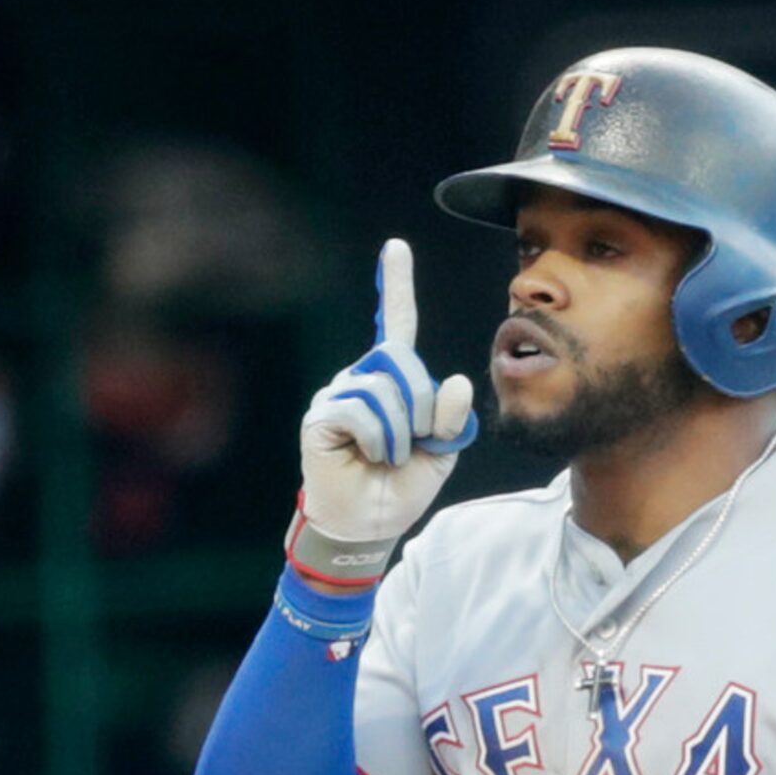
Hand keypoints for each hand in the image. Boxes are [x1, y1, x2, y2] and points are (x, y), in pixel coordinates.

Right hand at [295, 239, 476, 569]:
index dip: (396, 287)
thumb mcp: (440, 453)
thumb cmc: (400, 486)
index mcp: (391, 381)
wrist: (368, 526)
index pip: (395, 325)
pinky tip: (370, 457)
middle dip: (422, 404)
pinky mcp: (321, 416)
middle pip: (400, 359)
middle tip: (417, 440)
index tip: (396, 247)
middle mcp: (361, 378)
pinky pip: (362, 412)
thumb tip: (454, 381)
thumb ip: (451, 418)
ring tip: (388, 457)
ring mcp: (337, 395)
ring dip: (401, 434)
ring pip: (385, 390)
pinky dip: (379, 441)